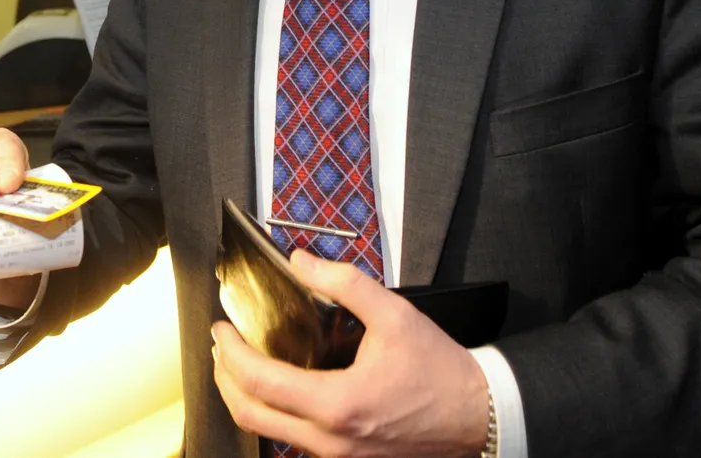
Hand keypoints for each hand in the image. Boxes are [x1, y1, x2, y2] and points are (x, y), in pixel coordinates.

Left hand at [213, 251, 488, 457]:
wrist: (478, 417)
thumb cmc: (440, 371)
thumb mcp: (395, 315)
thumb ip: (345, 283)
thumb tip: (300, 262)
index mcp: (338, 405)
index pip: (259, 382)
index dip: (231, 353)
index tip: (223, 328)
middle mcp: (332, 441)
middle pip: (251, 416)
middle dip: (226, 378)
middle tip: (224, 346)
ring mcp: (339, 457)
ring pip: (270, 434)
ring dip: (247, 397)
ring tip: (243, 363)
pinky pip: (295, 442)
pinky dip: (274, 414)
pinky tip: (280, 387)